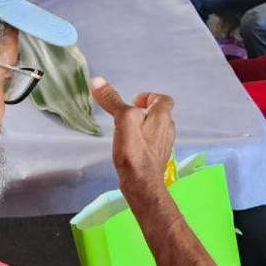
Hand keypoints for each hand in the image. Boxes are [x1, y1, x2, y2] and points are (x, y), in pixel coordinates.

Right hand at [91, 77, 174, 195]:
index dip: (150, 97)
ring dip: (143, 125)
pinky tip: (129, 147)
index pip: (163, 99)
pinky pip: (151, 143)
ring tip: (126, 129)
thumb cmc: (135, 152)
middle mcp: (168, 130)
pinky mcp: (157, 158)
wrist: (141, 185)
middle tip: (127, 114)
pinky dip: (142, 140)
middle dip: (144, 111)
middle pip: (159, 114)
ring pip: (155, 129)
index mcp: (163, 118)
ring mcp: (164, 146)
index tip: (134, 101)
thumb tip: (97, 80)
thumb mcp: (123, 121)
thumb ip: (113, 101)